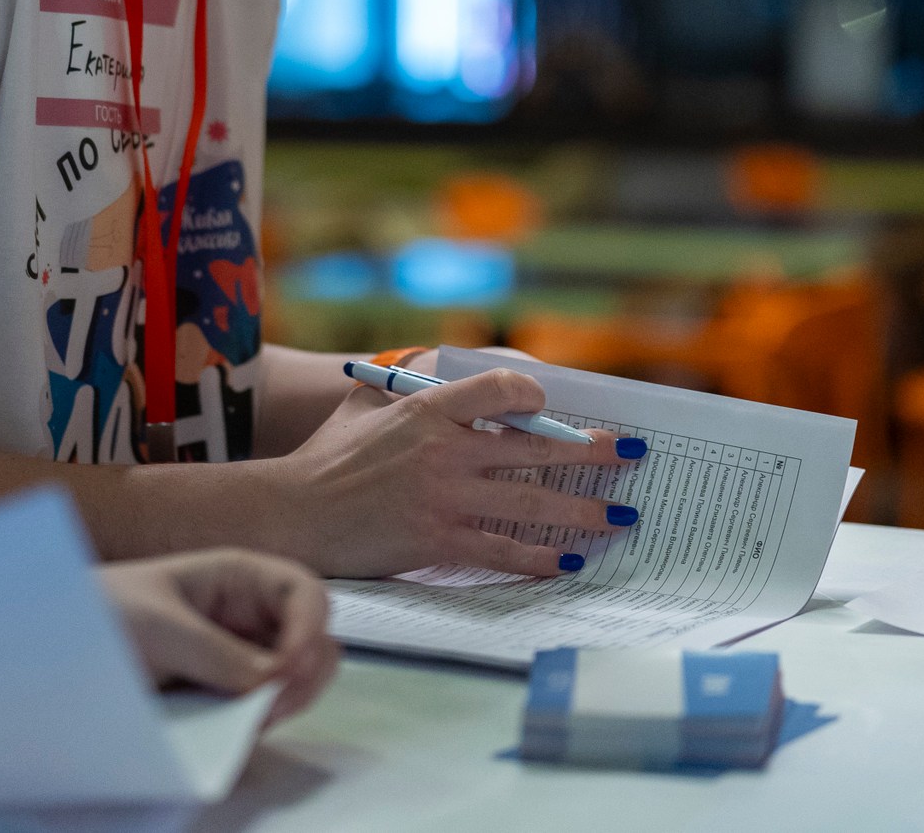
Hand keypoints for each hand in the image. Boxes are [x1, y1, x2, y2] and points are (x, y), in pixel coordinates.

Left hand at [98, 550, 337, 723]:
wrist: (54, 647)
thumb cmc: (102, 613)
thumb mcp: (157, 626)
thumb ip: (216, 653)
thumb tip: (270, 683)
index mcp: (239, 579)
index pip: (305, 593)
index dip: (310, 627)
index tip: (288, 666)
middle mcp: (249, 618)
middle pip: (313, 642)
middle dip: (304, 673)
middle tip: (271, 705)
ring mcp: (240, 659)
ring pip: (296, 681)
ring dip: (286, 701)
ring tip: (251, 721)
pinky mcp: (225, 695)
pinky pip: (263, 709)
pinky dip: (261, 720)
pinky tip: (236, 728)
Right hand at [257, 368, 638, 577]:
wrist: (292, 516)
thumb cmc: (324, 459)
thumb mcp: (363, 403)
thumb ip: (404, 383)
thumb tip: (437, 363)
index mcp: (427, 408)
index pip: (501, 389)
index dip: (536, 395)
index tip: (557, 406)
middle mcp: (444, 450)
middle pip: (536, 445)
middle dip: (593, 450)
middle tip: (631, 451)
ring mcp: (445, 498)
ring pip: (533, 502)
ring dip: (585, 509)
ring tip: (621, 515)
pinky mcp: (438, 542)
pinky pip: (503, 551)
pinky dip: (540, 558)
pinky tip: (568, 561)